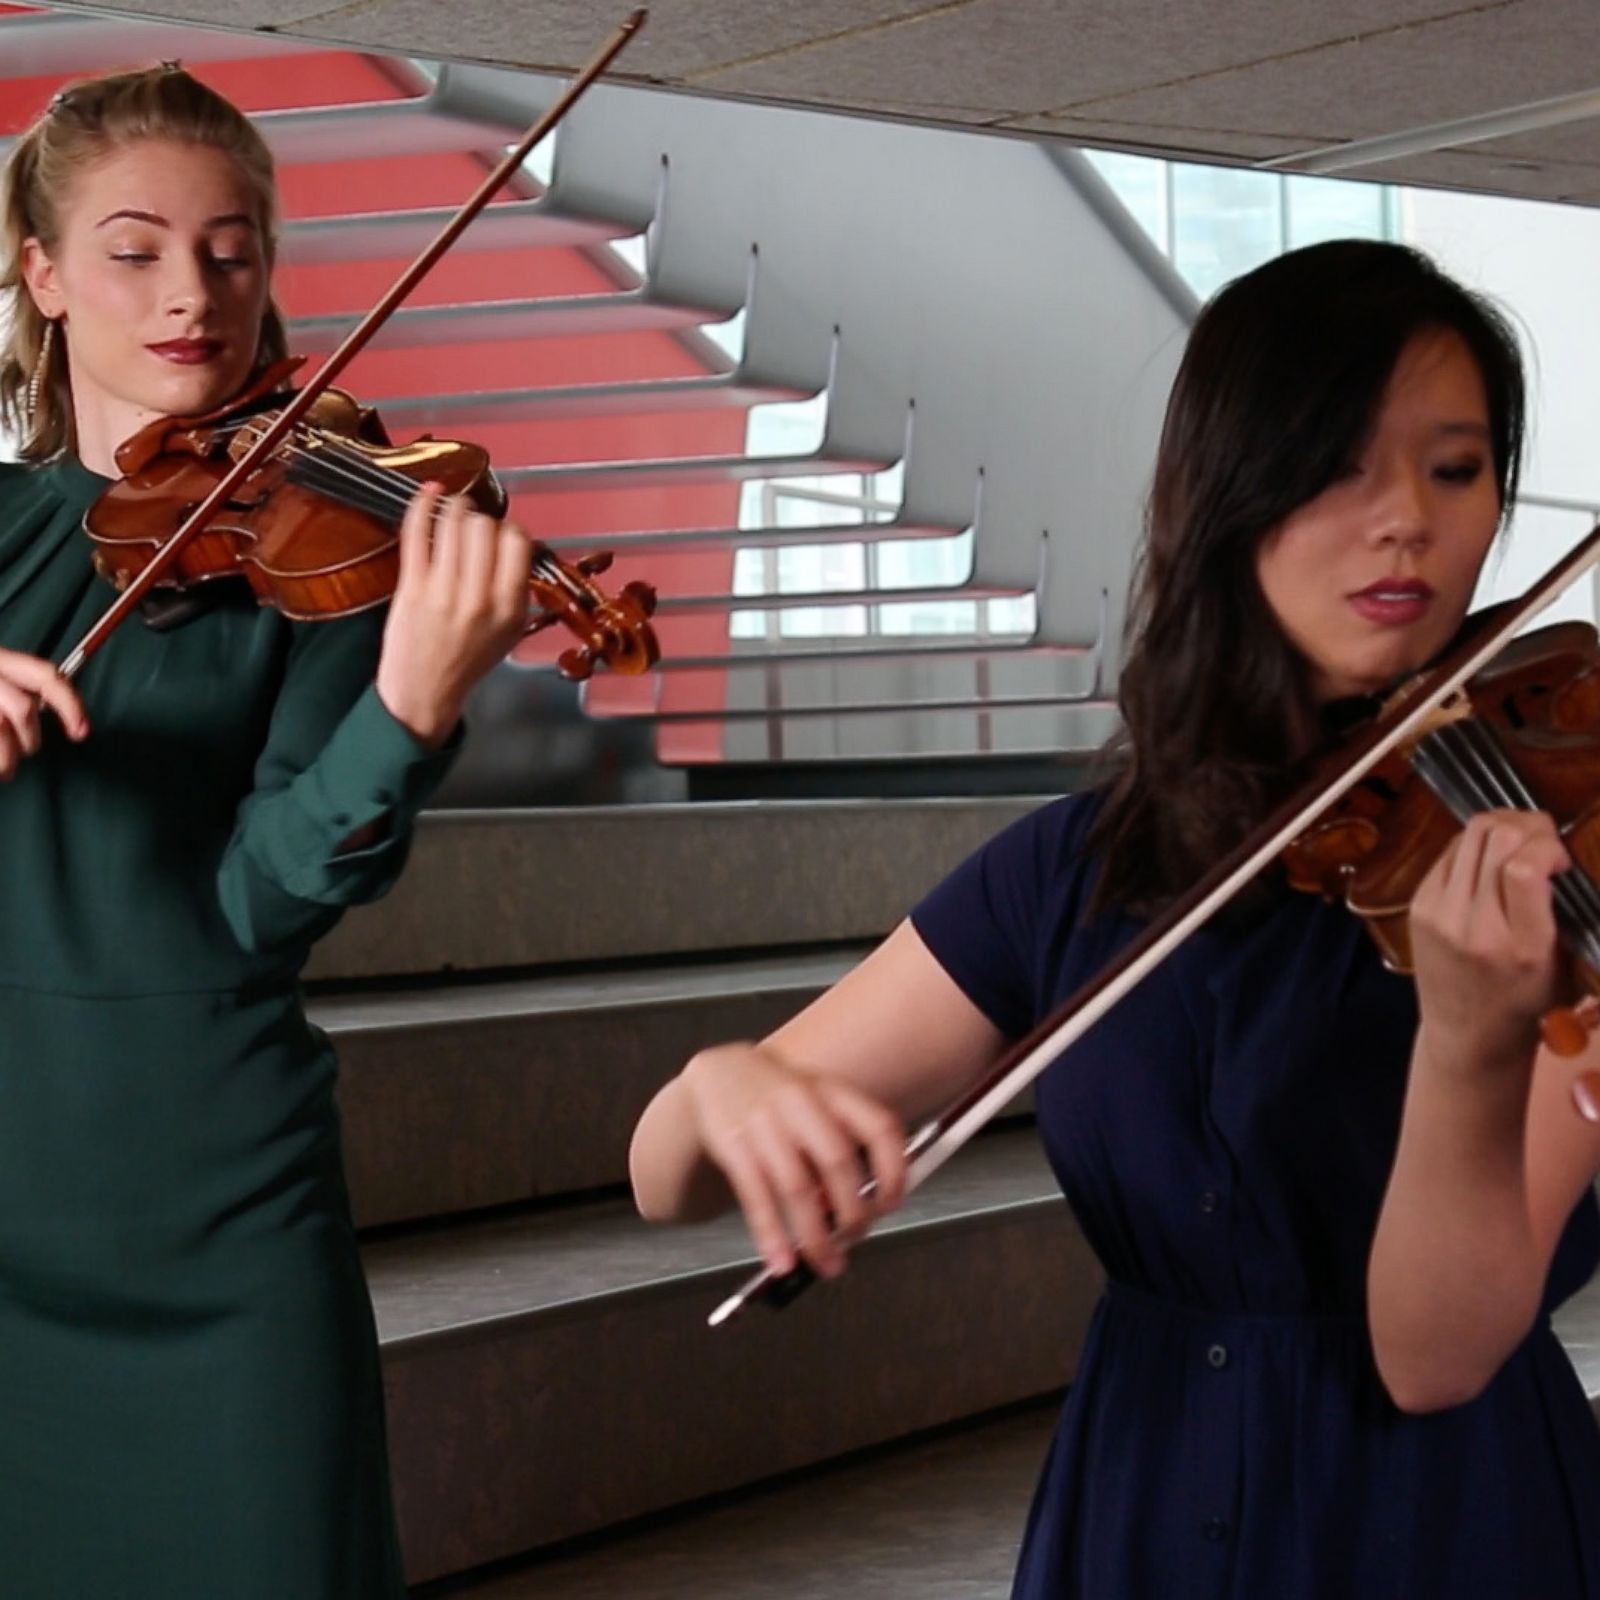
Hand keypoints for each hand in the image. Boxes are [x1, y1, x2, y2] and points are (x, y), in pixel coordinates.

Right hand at [0, 647, 88, 779]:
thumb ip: (20, 694)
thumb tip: (68, 722)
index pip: (46, 675)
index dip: (70, 704)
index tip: (81, 732)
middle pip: (22, 707)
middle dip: (30, 740)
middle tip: (24, 753)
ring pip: (0, 733)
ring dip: (6, 761)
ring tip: (4, 771)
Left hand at [374, 483, 530, 747]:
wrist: (424, 692)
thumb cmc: (466, 660)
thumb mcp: (509, 632)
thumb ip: (516, 591)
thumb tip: (516, 544)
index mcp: (510, 609)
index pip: (518, 543)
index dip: (509, 530)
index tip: (500, 534)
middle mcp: (480, 599)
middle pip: (485, 528)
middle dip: (480, 519)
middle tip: (473, 524)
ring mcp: (444, 592)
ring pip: (453, 524)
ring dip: (454, 507)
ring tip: (453, 507)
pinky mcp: (412, 588)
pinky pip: (418, 534)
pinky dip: (421, 505)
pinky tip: (428, 492)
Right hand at [682, 1042, 908, 1278]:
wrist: (720, 1072)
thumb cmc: (782, 1100)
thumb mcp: (820, 1106)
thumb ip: (840, 1150)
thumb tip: (853, 1209)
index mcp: (834, 1092)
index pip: (880, 1127)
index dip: (894, 1171)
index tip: (890, 1205)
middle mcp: (802, 1102)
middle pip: (838, 1162)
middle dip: (853, 1212)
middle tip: (855, 1239)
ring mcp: (765, 1122)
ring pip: (798, 1188)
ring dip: (816, 1236)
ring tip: (826, 1263)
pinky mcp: (733, 1143)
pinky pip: (757, 1197)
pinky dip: (772, 1235)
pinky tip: (781, 1259)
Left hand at [1409, 809, 1569, 1075]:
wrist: (1467, 1035)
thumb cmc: (1525, 1002)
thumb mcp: (1560, 962)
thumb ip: (1554, 907)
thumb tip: (1549, 847)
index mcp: (1521, 946)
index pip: (1524, 868)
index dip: (1547, 844)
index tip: (1560, 857)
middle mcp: (1474, 926)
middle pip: (1494, 838)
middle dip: (1527, 824)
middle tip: (1543, 836)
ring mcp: (1438, 914)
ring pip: (1467, 837)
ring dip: (1499, 826)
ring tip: (1519, 839)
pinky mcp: (1418, 907)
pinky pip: (1447, 854)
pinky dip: (1472, 846)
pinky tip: (1488, 859)